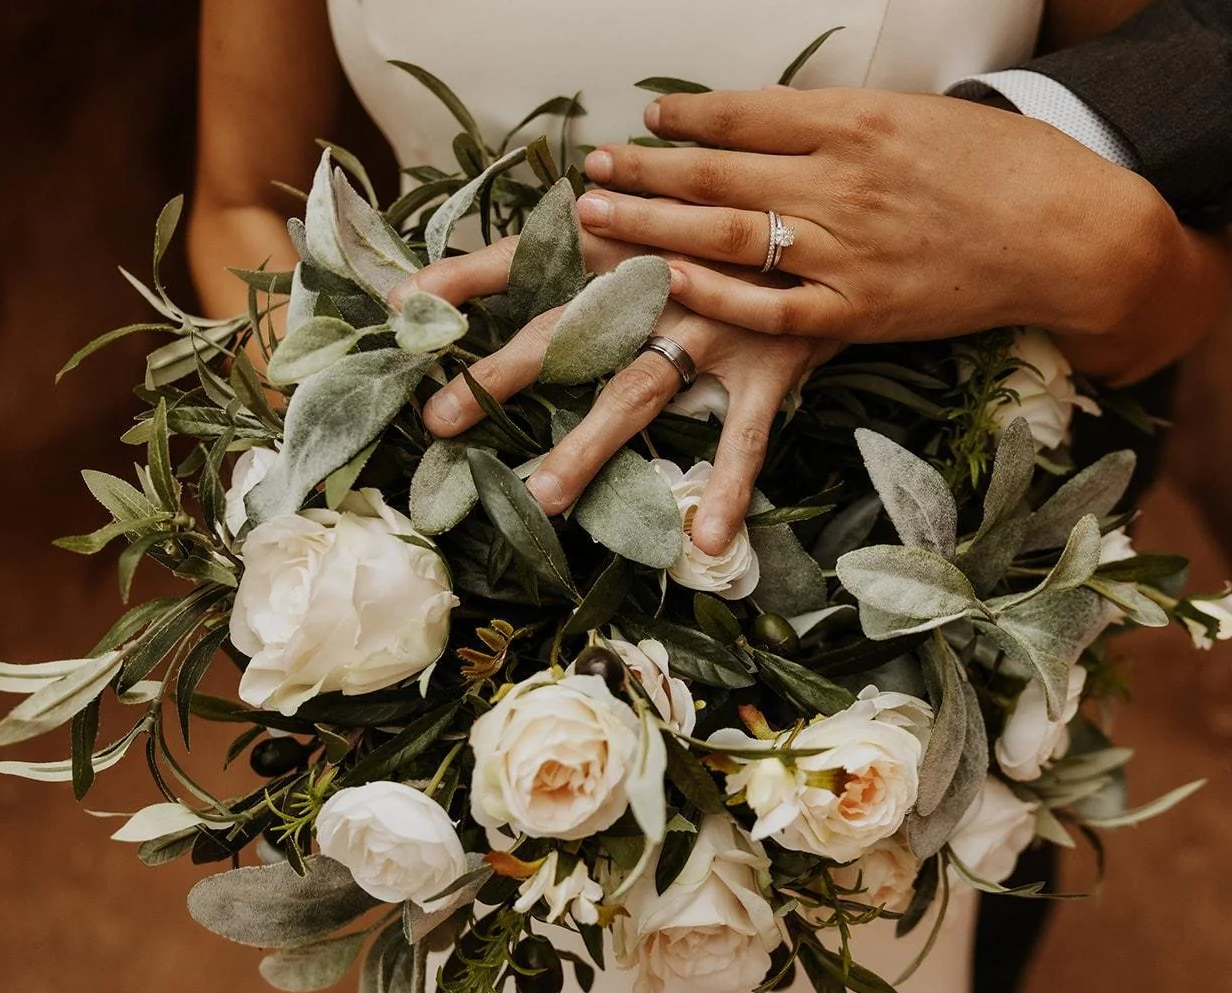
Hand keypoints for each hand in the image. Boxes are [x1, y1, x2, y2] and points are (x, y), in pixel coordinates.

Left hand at [391, 235, 843, 554]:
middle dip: (500, 375)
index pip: (527, 255)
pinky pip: (745, 435)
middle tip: (437, 419)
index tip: (399, 304)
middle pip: (567, 331)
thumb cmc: (725, 220)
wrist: (831, 215)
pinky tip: (708, 541)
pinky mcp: (768, 362)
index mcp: (619, 237)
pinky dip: (729, 487)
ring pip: (637, 390)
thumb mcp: (651, 212)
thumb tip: (522, 241)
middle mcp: (654, 279)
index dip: (462, 277)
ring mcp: (712, 323)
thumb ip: (588, 233)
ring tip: (543, 498)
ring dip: (589, 445)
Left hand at [575, 87, 1231, 384]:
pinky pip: (771, 308)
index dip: (685, 120)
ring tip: (599, 218)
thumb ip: (845, 124)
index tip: (646, 123)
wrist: (1075, 234)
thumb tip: (775, 126)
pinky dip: (716, 296)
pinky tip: (669, 283)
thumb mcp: (922, 117)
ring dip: (652, 226)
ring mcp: (847, 250)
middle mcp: (841, 181)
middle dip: (643, 174)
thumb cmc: (1006, 167)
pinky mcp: (861, 312)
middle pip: (716, 175)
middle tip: (592, 173)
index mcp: (857, 121)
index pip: (744, 115)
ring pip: (726, 238)